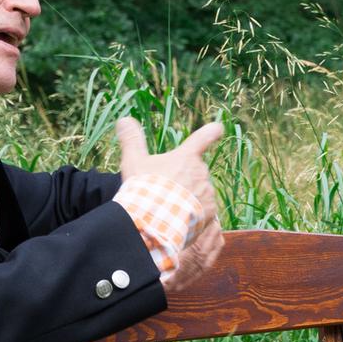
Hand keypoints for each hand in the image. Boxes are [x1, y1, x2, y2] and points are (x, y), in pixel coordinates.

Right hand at [116, 118, 224, 294]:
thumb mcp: (134, 161)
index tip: (218, 128)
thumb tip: (123, 119)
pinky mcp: (209, 214)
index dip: (211, 132)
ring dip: (187, 199)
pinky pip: (202, 213)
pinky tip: (175, 221)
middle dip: (182, 181)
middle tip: (162, 191)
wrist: (153, 222)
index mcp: (187, 157)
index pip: (203, 138)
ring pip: (198, 194)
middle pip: (194, 173)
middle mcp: (202, 173)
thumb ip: (131, 140)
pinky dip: (191, 216)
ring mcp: (207, 194)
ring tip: (166, 209)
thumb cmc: (144, 189)